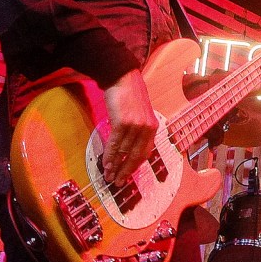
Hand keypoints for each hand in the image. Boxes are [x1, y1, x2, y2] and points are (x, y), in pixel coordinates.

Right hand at [102, 70, 157, 184]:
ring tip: (108, 175)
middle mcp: (147, 128)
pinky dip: (110, 156)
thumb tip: (127, 149)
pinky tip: (106, 164)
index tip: (128, 175)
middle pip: (137, 156)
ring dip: (115, 166)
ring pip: (124, 152)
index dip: (135, 165)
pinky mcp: (122, 123)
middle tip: (119, 182)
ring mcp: (135, 126)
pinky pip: (115, 144)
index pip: (146, 152)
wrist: (122, 79)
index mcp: (153, 127)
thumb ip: (138, 131)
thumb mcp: (140, 115)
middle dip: (127, 171)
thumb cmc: (129, 96)